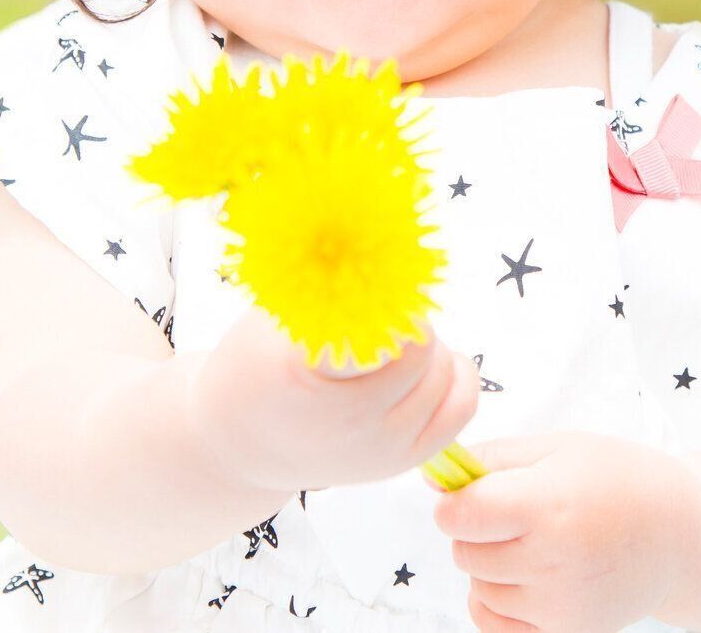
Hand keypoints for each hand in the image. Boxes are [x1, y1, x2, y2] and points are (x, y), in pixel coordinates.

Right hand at [184, 303, 479, 494]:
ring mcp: (378, 444)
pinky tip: (427, 365)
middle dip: (406, 318)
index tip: (371, 284)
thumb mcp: (271, 317)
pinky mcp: (400, 461)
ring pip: (442, 371)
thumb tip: (366, 239)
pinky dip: (454, 377)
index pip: (374, 320)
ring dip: (426, 347)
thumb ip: (319, 285)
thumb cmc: (255, 370)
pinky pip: (460, 407)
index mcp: (306, 371)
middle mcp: (349, 417)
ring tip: (392, 343)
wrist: (241, 449)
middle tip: (379, 314)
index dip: (382, 296)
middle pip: (418, 342)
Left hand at [431, 431, 700, 632]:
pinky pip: (493, 621)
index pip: (460, 516)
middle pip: (464, 551)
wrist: (679, 536)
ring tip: (534, 542)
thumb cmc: (616, 479)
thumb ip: (491, 459)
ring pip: (478, 585)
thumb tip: (434, 478)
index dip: (455, 501)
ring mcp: (561, 605)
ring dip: (489, 564)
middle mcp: (554, 561)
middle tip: (515, 513)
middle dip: (475, 530)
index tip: (473, 492)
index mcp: (550, 505)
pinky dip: (495, 600)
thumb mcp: (556, 449)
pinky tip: (524, 576)